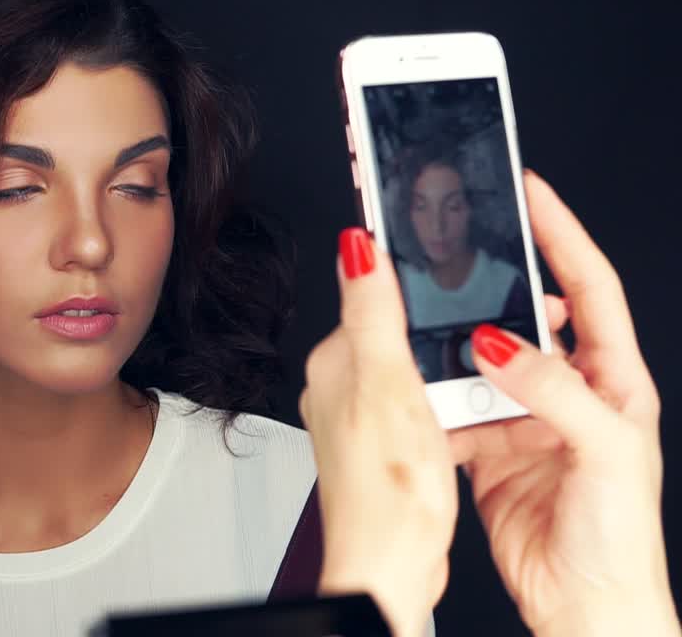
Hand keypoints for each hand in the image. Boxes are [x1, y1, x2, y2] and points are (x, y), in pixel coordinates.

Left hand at [301, 227, 455, 636]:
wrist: (390, 563)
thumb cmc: (384, 490)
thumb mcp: (388, 384)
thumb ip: (373, 312)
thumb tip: (356, 246)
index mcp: (336, 361)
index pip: (371, 294)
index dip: (409, 275)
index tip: (434, 253)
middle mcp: (340, 385)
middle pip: (398, 331)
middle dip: (437, 328)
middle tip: (474, 330)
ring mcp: (362, 417)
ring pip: (415, 369)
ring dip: (447, 369)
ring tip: (470, 383)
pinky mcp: (386, 444)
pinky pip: (422, 406)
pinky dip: (448, 405)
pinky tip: (464, 416)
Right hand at [450, 171, 679, 636]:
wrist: (585, 606)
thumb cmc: (619, 539)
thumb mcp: (606, 450)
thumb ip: (554, 390)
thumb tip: (501, 344)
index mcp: (615, 381)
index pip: (589, 288)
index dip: (562, 234)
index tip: (531, 193)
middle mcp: (571, 393)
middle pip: (528, 317)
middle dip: (497, 284)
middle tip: (462, 250)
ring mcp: (527, 419)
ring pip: (481, 362)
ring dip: (457, 350)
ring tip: (435, 332)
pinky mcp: (490, 449)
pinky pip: (454, 409)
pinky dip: (435, 403)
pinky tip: (427, 400)